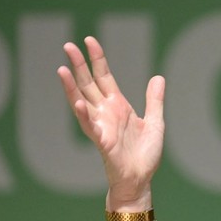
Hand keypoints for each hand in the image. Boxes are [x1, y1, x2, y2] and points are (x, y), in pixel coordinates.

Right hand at [57, 37, 164, 209]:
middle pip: (88, 83)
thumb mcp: (156, 123)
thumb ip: (154, 101)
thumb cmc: (145, 155)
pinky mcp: (102, 141)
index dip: (97, 58)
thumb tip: (158, 78)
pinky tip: (78, 102)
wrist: (141, 179)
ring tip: (62, 69)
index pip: (104, 76)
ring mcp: (101, 125)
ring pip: (82, 101)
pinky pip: (90, 126)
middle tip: (68, 45)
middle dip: (78, 65)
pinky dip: (83, 114)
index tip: (89, 40)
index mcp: (118, 106)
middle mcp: (106, 112)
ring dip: (71, 86)